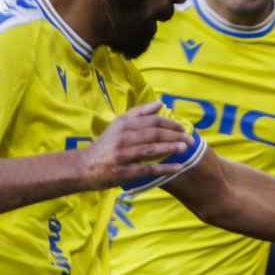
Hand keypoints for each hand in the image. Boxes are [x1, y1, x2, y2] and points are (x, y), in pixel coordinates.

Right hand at [77, 102, 194, 190]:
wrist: (83, 166)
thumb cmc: (105, 145)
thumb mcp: (119, 125)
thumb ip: (140, 113)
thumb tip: (161, 103)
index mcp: (123, 123)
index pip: (152, 120)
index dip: (170, 123)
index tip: (183, 127)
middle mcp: (122, 137)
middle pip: (153, 133)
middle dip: (174, 135)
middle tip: (190, 139)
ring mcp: (122, 154)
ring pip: (150, 149)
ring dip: (170, 147)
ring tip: (185, 148)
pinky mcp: (122, 171)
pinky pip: (146, 169)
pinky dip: (163, 168)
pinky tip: (177, 167)